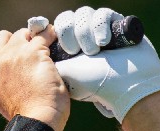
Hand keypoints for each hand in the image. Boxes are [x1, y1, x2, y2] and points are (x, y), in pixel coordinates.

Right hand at [0, 23, 69, 130]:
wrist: (37, 121)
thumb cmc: (25, 116)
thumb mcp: (2, 101)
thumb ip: (2, 83)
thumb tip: (16, 73)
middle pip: (0, 38)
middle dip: (14, 42)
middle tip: (26, 55)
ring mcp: (14, 55)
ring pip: (22, 33)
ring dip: (33, 39)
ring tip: (44, 51)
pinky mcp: (34, 52)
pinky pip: (43, 34)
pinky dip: (49, 35)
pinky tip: (54, 42)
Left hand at [52, 7, 159, 121]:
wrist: (125, 88)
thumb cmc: (93, 84)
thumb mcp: (62, 72)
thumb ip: (44, 57)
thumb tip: (34, 43)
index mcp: (65, 49)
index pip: (50, 28)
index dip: (48, 30)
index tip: (52, 44)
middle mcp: (81, 38)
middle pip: (65, 18)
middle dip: (67, 31)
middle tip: (73, 51)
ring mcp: (98, 31)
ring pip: (83, 14)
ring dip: (85, 31)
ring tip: (93, 51)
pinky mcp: (116, 25)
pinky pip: (102, 13)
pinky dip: (100, 25)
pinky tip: (104, 41)